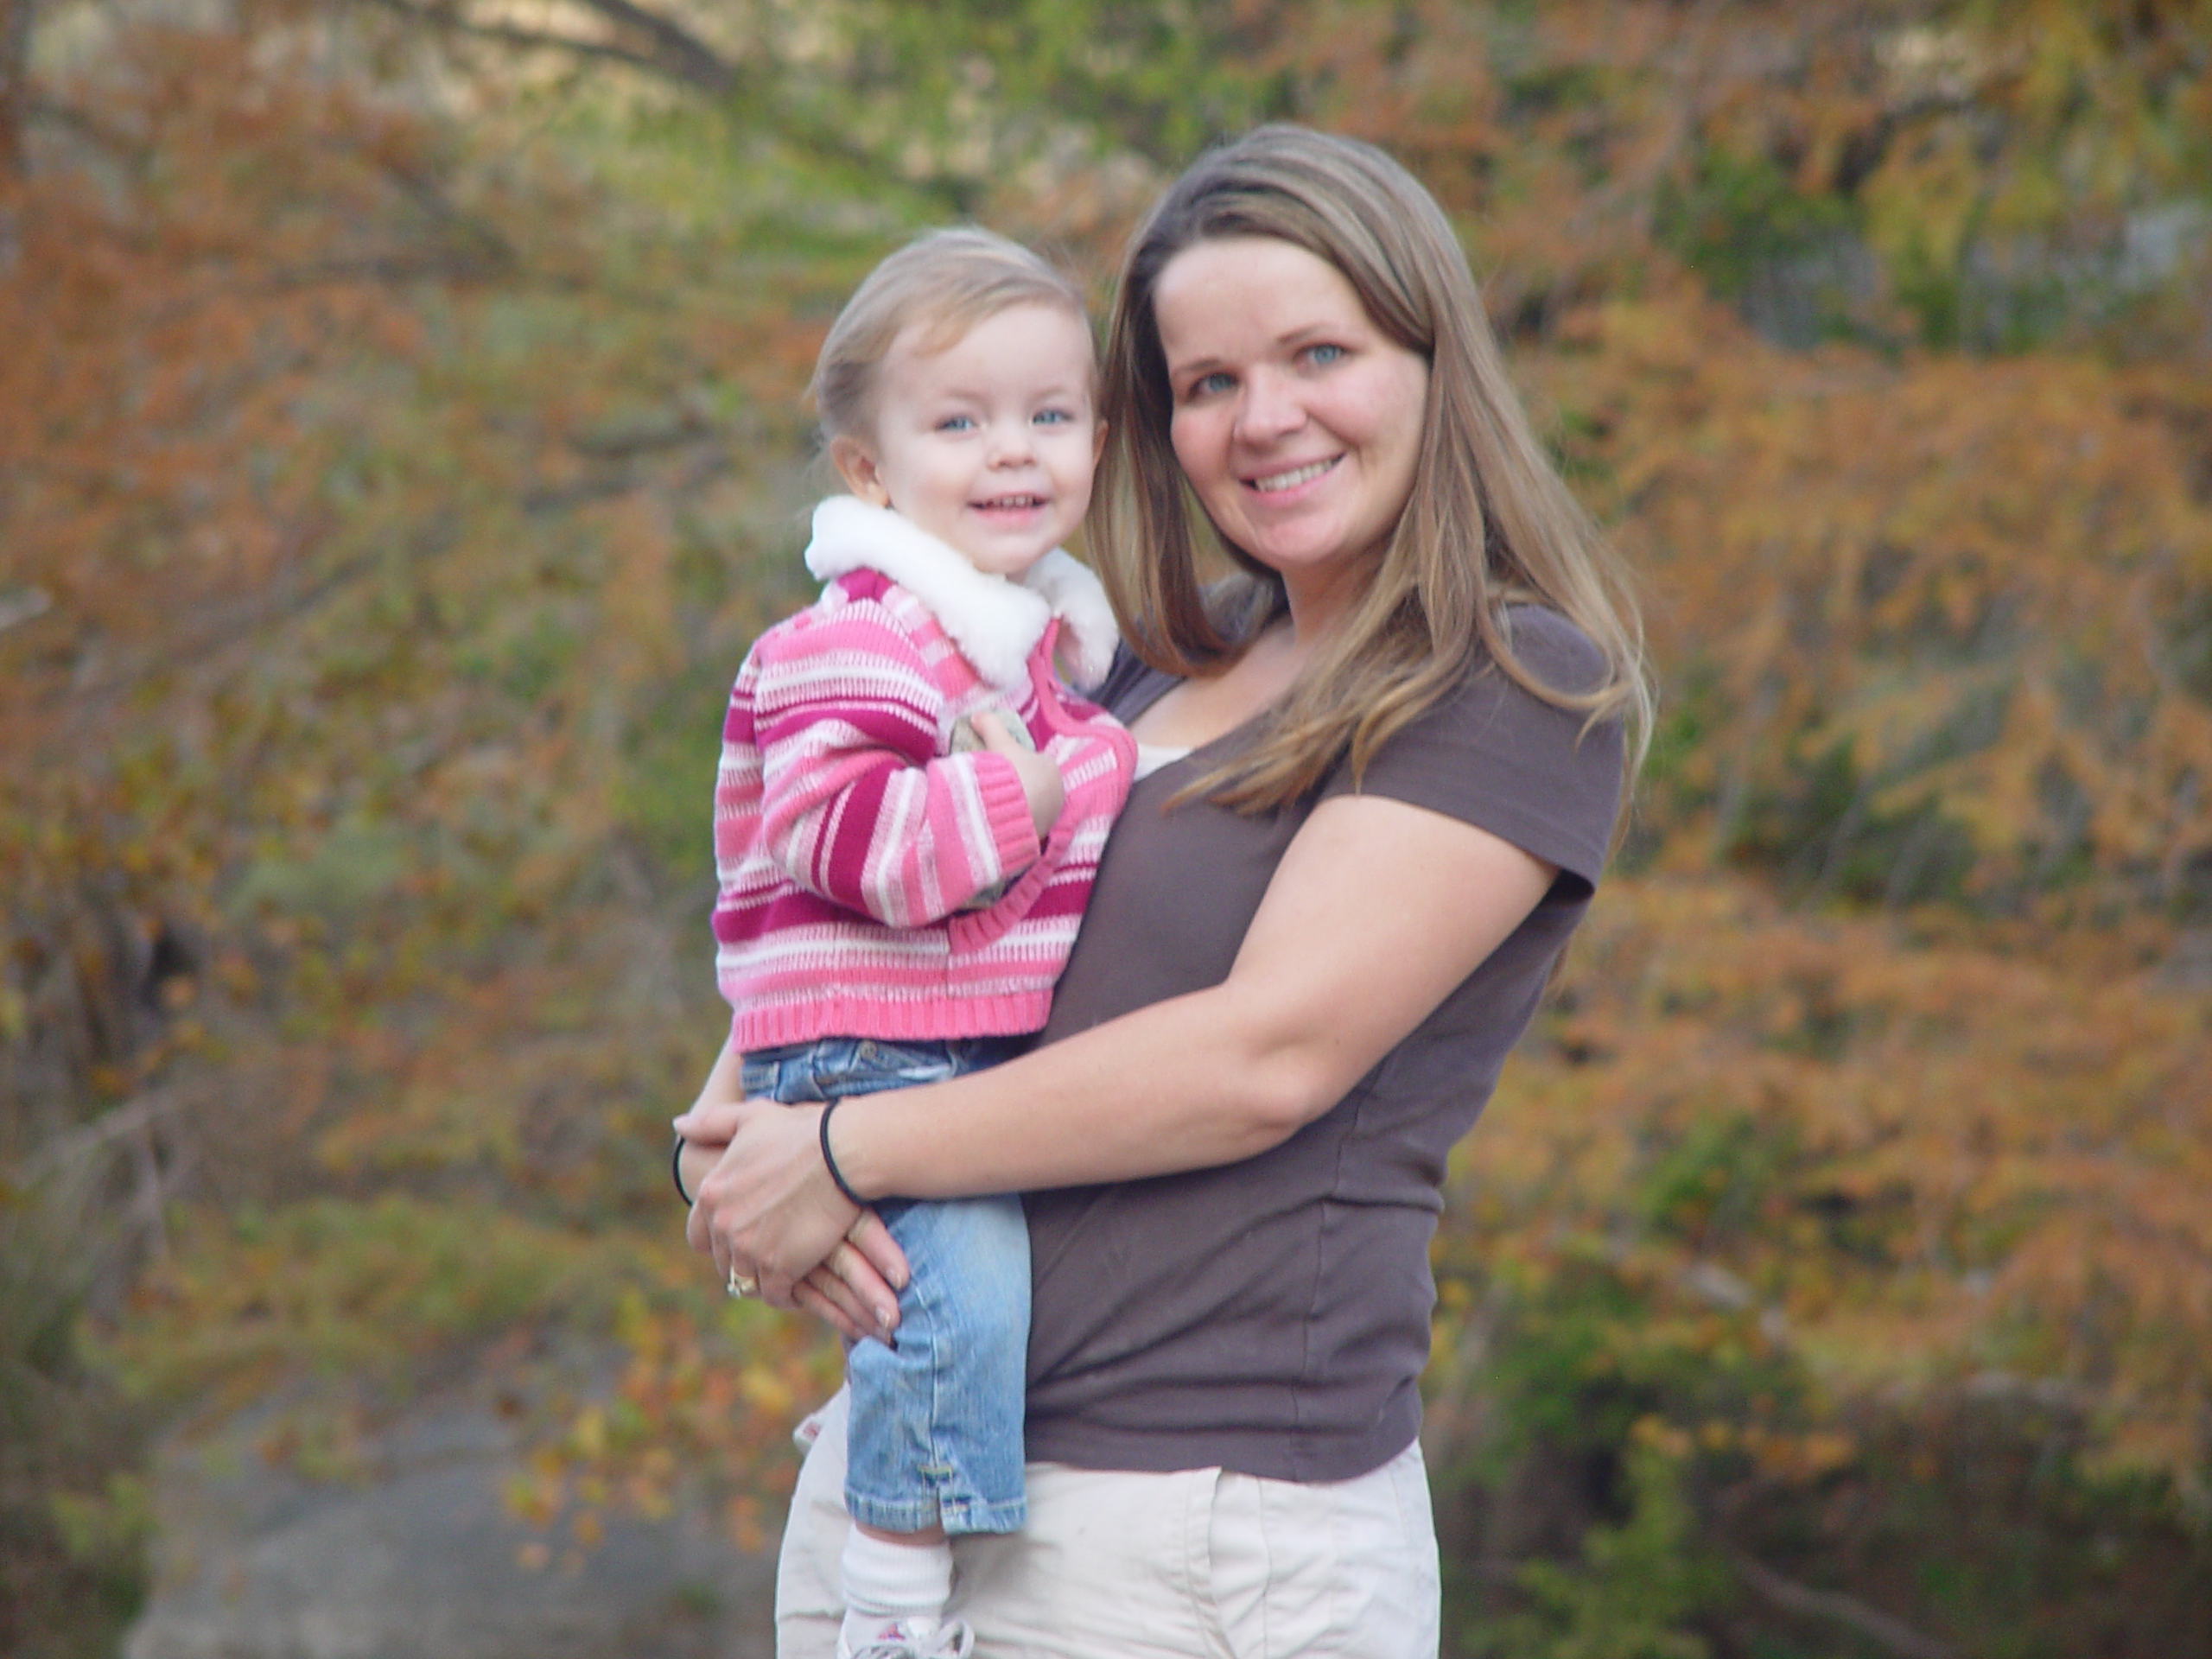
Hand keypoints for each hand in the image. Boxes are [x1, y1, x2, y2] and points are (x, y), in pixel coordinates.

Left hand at [673, 1095, 909, 1339]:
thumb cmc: (801, 1130)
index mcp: (711, 1193)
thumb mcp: (750, 1117)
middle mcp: (723, 1224)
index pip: (698, 1236)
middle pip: (723, 1260)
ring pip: (746, 1280)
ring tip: (786, 1271)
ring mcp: (749, 1248)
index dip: (720, 1239)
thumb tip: (679, 1125)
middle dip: (743, 1259)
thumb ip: (711, 1123)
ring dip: (763, 1278)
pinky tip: (802, 1282)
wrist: (840, 1151)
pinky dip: (786, 1293)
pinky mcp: (779, 1267)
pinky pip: (774, 1295)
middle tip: (772, 1253)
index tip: (745, 1235)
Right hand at [972, 709, 1062, 837]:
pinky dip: (1018, 822)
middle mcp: (1058, 791)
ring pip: (1035, 806)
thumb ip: (990, 725)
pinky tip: (1002, 821)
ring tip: (998, 806)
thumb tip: (977, 715)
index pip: (1036, 762)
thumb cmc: (1009, 772)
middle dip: (1023, 786)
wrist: (1009, 812)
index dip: (1019, 765)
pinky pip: (1029, 824)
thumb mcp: (999, 744)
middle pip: (1037, 785)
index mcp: (1051, 767)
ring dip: (1021, 806)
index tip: (1003, 769)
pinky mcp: (1042, 833)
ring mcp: (1052, 814)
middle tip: (998, 788)